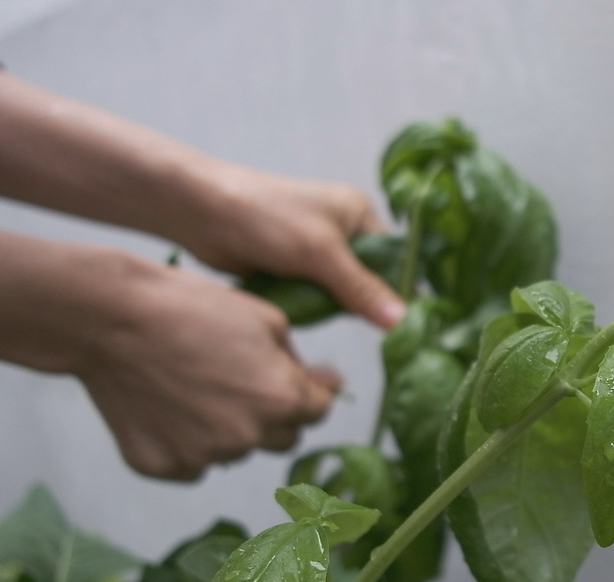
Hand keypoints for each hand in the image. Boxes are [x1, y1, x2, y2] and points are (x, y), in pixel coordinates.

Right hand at [77, 261, 339, 480]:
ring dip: (230, 427)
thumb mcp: (265, 318)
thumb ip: (299, 362)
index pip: (320, 409)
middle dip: (276, 413)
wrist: (111, 319)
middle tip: (244, 380)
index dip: (313, 391)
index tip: (301, 379)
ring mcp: (204, 457)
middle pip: (284, 437)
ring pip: (236, 449)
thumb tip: (327, 384)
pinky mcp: (164, 467)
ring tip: (196, 385)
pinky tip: (168, 406)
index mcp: (282, 399)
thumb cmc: (191, 308)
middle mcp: (248, 437)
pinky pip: (193, 463)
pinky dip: (188, 441)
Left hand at [173, 164, 406, 328]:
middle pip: (372, 280)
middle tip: (379, 337)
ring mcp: (318, 254)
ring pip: (343, 294)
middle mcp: (344, 232)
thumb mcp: (320, 252)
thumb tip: (403, 321)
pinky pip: (317, 300)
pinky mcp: (295, 272)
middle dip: (369, 305)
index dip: (404, 291)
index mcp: (360, 214)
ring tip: (340, 325)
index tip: (413, 326)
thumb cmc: (263, 216)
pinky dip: (315, 311)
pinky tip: (314, 322)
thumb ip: (362, 289)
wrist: (199, 212)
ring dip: (337, 310)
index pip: (397, 258)